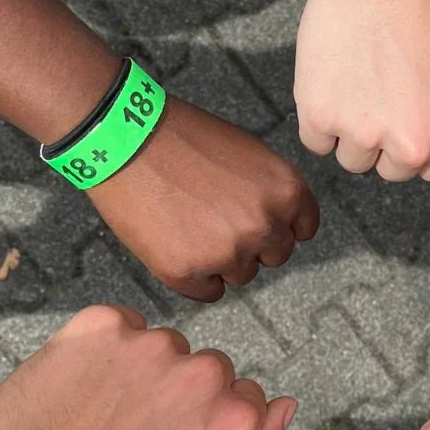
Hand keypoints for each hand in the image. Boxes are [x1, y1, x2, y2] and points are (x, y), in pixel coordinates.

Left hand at [0, 305, 294, 429]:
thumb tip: (286, 406)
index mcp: (233, 422)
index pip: (246, 399)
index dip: (209, 428)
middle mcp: (201, 374)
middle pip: (209, 370)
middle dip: (181, 397)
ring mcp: (149, 345)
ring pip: (165, 349)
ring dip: (142, 374)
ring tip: (100, 420)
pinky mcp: (101, 325)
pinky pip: (120, 327)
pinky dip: (104, 352)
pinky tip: (80, 393)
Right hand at [87, 96, 319, 300]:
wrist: (126, 137)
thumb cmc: (184, 139)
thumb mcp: (249, 153)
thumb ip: (272, 191)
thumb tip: (283, 221)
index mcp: (287, 191)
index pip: (303, 229)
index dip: (280, 225)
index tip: (259, 219)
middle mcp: (264, 226)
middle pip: (274, 256)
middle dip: (252, 244)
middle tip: (215, 219)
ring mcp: (227, 252)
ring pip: (241, 275)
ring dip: (222, 260)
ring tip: (189, 224)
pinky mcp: (188, 273)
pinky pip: (208, 291)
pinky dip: (194, 276)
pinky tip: (175, 243)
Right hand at [295, 0, 429, 180]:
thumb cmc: (428, 8)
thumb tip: (425, 136)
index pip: (429, 169)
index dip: (415, 141)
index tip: (406, 117)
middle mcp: (413, 148)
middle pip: (389, 169)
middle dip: (382, 139)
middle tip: (376, 94)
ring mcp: (364, 136)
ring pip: (351, 159)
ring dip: (348, 130)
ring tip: (353, 82)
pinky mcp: (321, 118)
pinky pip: (315, 140)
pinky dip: (318, 118)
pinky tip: (330, 80)